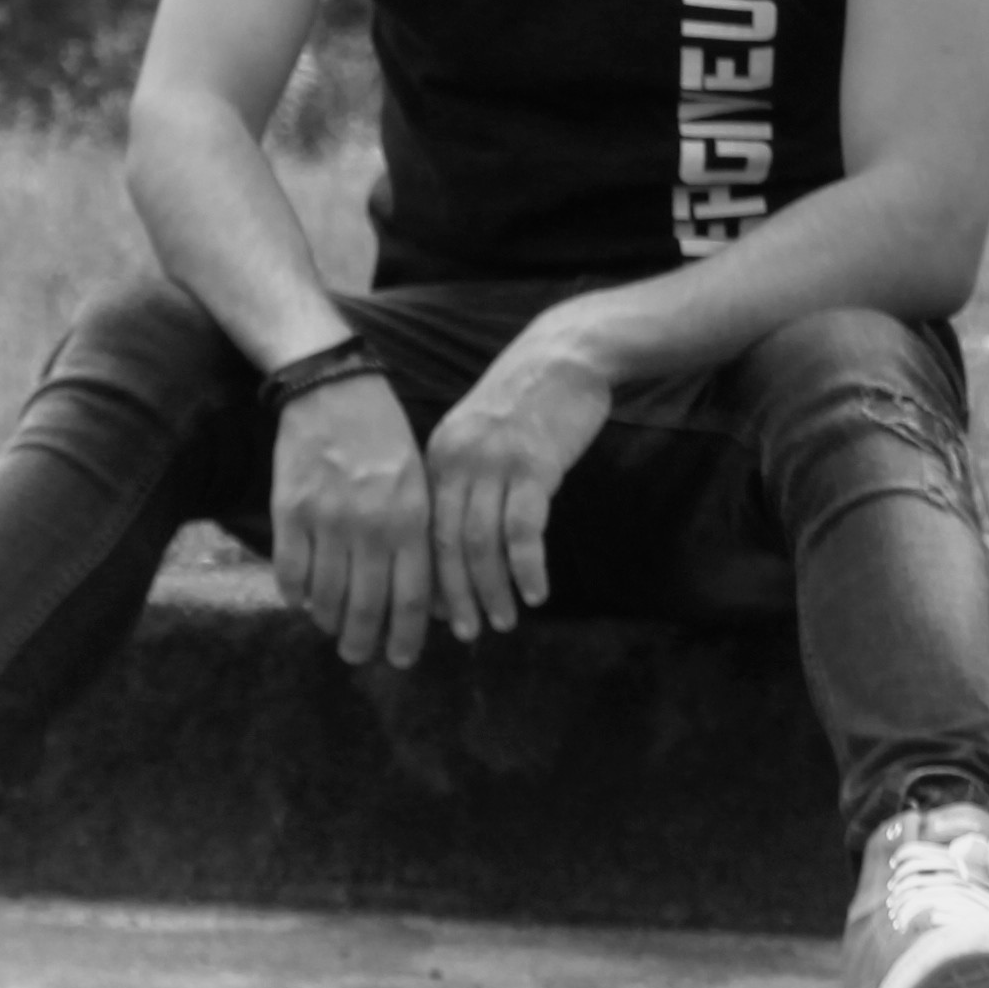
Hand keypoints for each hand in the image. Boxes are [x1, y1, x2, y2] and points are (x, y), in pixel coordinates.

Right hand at [268, 374, 433, 667]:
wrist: (334, 390)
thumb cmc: (384, 438)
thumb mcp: (418, 482)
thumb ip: (418, 536)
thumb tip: (420, 596)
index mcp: (410, 520)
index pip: (411, 598)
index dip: (405, 637)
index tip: (399, 659)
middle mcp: (371, 527)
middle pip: (366, 607)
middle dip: (362, 641)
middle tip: (357, 655)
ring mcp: (327, 521)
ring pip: (325, 597)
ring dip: (328, 621)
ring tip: (330, 628)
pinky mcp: (290, 511)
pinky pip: (290, 572)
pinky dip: (295, 595)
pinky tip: (300, 599)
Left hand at [424, 319, 613, 638]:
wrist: (564, 354)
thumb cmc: (526, 400)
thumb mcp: (479, 437)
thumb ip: (466, 480)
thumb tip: (460, 541)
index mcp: (438, 458)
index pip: (425, 531)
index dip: (430, 577)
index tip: (437, 614)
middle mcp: (457, 463)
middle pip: (447, 545)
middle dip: (454, 596)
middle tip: (465, 633)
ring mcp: (494, 464)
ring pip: (482, 544)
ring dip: (492, 590)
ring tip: (503, 622)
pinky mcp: (532, 464)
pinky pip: (523, 530)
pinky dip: (527, 568)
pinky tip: (536, 593)